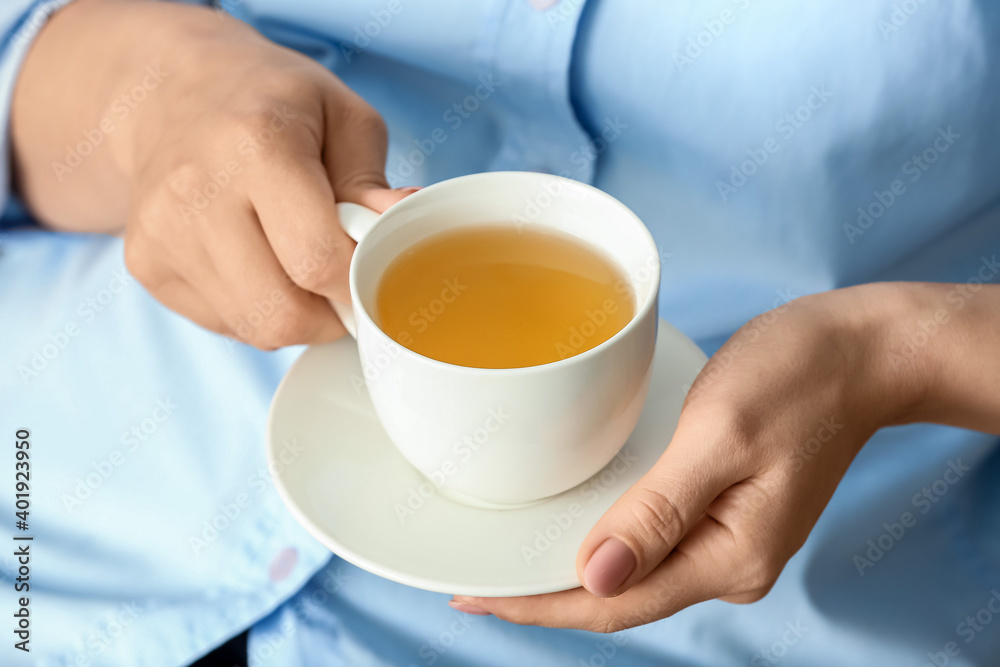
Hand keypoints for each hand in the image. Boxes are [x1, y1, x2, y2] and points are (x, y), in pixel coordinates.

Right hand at [12, 0, 414, 347]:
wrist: (170, 92)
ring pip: (254, 329)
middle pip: (282, 313)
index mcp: (257, 145)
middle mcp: (197, 192)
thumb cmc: (272, 103)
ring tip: (300, 268)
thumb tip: (403, 222)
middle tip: (342, 284)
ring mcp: (162, 233)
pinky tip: (258, 264)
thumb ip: (372, 181)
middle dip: (329, 315)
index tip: (373, 274)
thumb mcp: (342, 116)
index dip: (358, 283)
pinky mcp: (144, 263)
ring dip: (295, 317)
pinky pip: (223, 325)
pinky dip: (256, 311)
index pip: (317, 259)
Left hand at [450, 282, 999, 630]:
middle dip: (546, 591)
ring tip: (511, 555)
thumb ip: (658, 512)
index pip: (614, 603)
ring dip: (573, 565)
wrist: (861, 353)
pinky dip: (608, 535)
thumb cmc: (799, 379)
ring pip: (634, 569)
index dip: (538, 605)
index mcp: (728, 557)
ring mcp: (729, 540)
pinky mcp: (725, 511)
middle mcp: (728, 563)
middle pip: (620, 594)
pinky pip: (654, 539)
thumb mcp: (721, 436)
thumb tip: (596, 575)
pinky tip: (575, 520)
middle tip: (476, 577)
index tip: (476, 597)